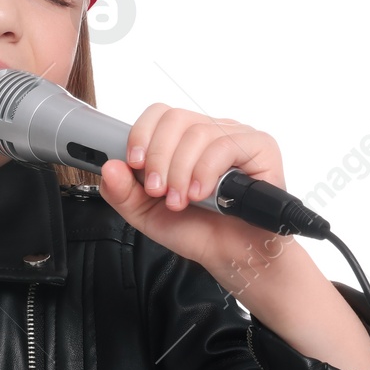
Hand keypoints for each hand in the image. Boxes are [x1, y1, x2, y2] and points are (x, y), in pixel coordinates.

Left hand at [98, 105, 287, 277]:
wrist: (231, 255)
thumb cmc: (197, 229)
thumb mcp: (147, 214)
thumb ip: (122, 193)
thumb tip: (108, 167)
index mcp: (183, 141)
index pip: (159, 113)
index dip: (142, 133)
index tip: (134, 163)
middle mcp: (210, 132)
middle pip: (175, 118)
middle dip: (158, 157)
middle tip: (158, 190)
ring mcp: (236, 136)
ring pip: (197, 132)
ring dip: (181, 171)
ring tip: (181, 201)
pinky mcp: (260, 147)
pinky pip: (225, 145)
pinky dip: (205, 172)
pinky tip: (202, 194)